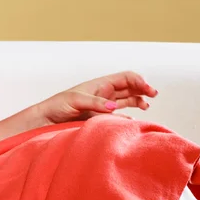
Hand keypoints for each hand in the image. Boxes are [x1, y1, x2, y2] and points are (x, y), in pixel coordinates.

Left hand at [36, 71, 157, 124]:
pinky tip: (133, 119)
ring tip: (146, 106)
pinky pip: (119, 116)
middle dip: (142, 88)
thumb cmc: (57, 106)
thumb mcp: (75, 100)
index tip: (148, 89)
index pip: (124, 78)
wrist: (46, 121)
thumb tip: (114, 106)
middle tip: (154, 94)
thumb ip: (95, 103)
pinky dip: (128, 116)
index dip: (138, 80)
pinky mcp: (100, 120)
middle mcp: (104, 94)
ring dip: (138, 101)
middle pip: (129, 87)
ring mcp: (103, 107)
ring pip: (126, 100)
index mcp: (99, 85)